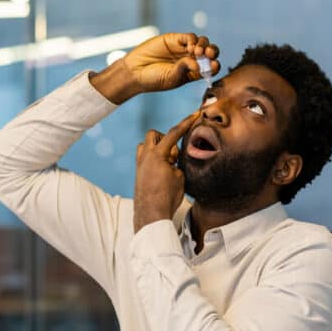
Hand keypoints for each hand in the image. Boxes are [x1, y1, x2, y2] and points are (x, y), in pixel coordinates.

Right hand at [91, 32, 220, 104]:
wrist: (135, 71)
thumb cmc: (153, 79)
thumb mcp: (171, 78)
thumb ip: (185, 69)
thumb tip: (198, 62)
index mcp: (193, 73)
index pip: (210, 67)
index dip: (214, 65)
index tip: (214, 65)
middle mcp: (190, 60)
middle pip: (209, 53)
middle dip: (212, 52)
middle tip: (209, 54)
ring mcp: (183, 49)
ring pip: (202, 42)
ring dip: (204, 45)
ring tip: (197, 51)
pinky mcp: (174, 39)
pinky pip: (189, 37)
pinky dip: (193, 40)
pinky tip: (190, 47)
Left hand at [133, 110, 199, 231]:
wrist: (151, 214)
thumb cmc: (167, 197)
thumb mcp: (179, 177)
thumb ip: (177, 162)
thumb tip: (173, 159)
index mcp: (157, 155)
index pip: (174, 133)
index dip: (185, 123)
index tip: (193, 115)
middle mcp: (145, 156)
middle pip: (154, 135)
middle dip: (165, 138)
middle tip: (174, 153)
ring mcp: (139, 164)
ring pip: (146, 145)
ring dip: (157, 148)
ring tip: (167, 162)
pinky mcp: (138, 173)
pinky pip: (144, 157)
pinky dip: (153, 159)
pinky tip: (162, 172)